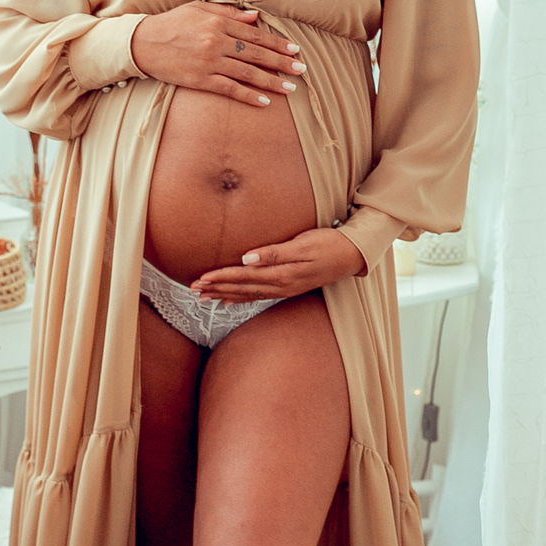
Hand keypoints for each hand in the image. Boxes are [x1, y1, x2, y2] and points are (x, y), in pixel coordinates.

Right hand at [131, 1, 303, 106]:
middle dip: (282, 62)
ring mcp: (209, 62)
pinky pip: (230, 89)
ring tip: (290, 88)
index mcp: (218, 22)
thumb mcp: (199, 9)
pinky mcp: (201, 80)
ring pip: (248, 73)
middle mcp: (217, 41)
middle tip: (302, 70)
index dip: (277, 43)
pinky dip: (248, 96)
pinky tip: (264, 102)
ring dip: (271, 82)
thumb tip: (254, 17)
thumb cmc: (171, 23)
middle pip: (257, 53)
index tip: (294, 49)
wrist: (143, 43)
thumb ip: (228, 13)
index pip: (255, 34)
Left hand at [192, 227, 366, 300]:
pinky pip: (259, 296)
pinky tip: (229, 301)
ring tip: (203, 297)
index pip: (244, 276)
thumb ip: (275, 252)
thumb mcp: (304, 244)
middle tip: (192, 290)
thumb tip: (247, 257)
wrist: (353, 255)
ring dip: (224, 295)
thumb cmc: (330, 244)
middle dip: (216, 288)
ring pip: (247, 294)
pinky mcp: (288, 287)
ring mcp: (285, 289)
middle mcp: (281, 286)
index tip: (201, 278)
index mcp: (282, 274)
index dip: (222, 277)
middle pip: (242, 288)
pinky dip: (241, 298)